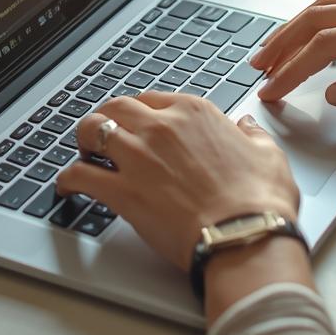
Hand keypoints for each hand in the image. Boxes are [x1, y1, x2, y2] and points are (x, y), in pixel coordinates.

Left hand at [57, 92, 300, 271]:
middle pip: (116, 107)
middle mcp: (162, 127)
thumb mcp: (269, 154)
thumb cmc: (259, 200)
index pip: (153, 99)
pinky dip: (68, 179)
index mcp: (194, 113)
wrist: (245, 235)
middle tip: (104, 133)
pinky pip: (79, 175)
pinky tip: (66, 186)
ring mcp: (139, 157)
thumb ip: (252, 135)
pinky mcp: (123, 191)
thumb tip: (246, 127)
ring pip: (92, 130)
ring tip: (83, 153)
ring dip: (83, 140)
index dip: (140, 111)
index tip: (138, 123)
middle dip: (107, 118)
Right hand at [250, 0, 335, 119]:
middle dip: (281, 43)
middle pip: (317, 18)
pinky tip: (307, 37)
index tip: (271, 91)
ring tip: (271, 52)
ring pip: (327, 7)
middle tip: (256, 69)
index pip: (325, 47)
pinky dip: (316, 20)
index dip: (292, 69)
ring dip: (294, 27)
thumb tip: (333, 92)